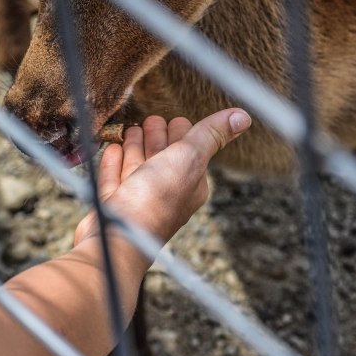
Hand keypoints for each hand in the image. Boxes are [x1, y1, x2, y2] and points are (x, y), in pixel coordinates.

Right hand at [74, 109, 251, 246]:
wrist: (118, 238)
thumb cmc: (156, 200)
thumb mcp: (189, 158)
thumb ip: (210, 134)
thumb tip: (242, 117)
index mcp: (189, 184)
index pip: (189, 151)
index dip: (182, 133)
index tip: (174, 119)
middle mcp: (165, 193)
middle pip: (162, 157)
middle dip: (156, 137)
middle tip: (150, 120)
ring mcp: (138, 199)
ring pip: (137, 166)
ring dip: (134, 146)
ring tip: (131, 130)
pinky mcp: (113, 205)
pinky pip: (115, 179)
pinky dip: (114, 163)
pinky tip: (113, 149)